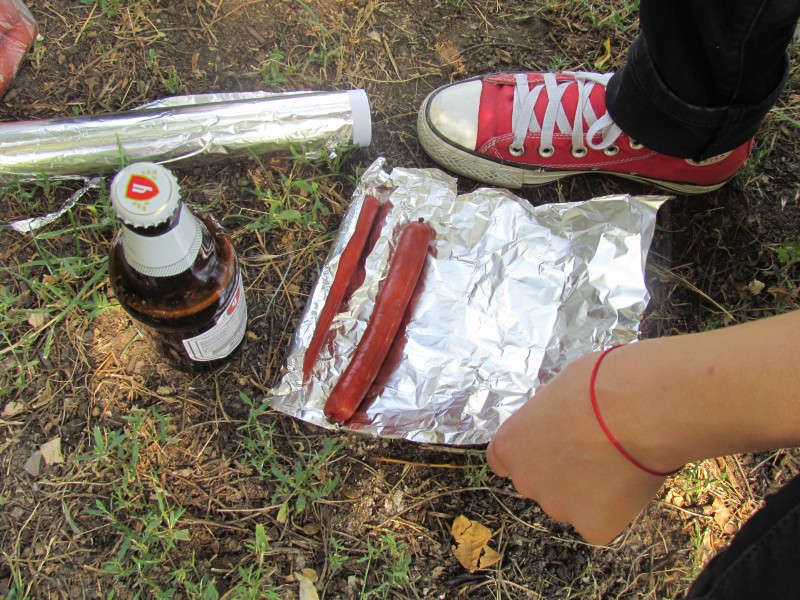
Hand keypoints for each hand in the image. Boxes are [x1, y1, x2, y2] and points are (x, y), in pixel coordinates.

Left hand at [486, 350, 671, 544]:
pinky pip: (599, 521)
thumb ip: (547, 415)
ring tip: (617, 463)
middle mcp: (525, 481)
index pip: (501, 461)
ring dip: (587, 490)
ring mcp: (557, 507)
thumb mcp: (557, 390)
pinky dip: (612, 508)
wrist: (636, 411)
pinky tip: (628, 483)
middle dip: (560, 472)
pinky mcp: (591, 527)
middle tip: (593, 451)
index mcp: (510, 445)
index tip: (547, 448)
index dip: (527, 455)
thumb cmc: (597, 386)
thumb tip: (555, 416)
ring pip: (571, 503)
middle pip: (539, 483)